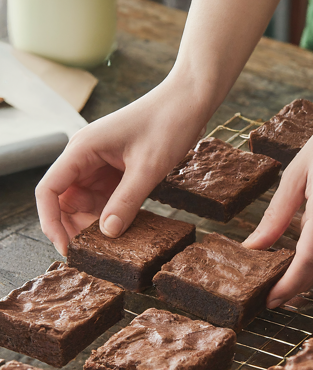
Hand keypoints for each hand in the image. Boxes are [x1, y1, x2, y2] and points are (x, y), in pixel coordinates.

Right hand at [35, 76, 208, 255]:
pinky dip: (112, 213)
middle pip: (66, 200)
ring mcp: (102, 162)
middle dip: (76, 226)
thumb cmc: (168, 124)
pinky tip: (124, 228)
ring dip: (95, 222)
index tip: (68, 249)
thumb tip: (107, 233)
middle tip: (96, 252)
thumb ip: (126, 201)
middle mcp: (86, 156)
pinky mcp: (118, 168)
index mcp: (82, 149)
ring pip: (87, 201)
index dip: (52, 223)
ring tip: (112, 245)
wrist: (189, 100)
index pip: (50, 190)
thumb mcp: (148, 168)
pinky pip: (107, 196)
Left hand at [243, 101, 312, 307]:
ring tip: (278, 283)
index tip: (269, 300)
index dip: (288, 285)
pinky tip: (300, 263)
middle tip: (267, 296)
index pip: (307, 259)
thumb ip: (276, 215)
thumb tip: (254, 245)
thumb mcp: (296, 173)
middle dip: (292, 288)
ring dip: (304, 278)